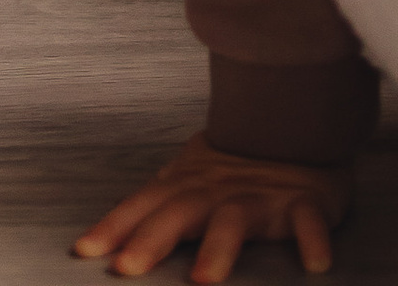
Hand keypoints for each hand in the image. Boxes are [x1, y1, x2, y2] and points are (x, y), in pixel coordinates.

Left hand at [74, 133, 350, 279]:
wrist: (294, 127)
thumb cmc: (233, 170)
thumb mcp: (189, 182)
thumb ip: (157, 208)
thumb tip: (107, 239)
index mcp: (187, 186)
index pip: (144, 205)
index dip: (114, 227)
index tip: (83, 251)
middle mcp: (217, 191)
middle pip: (179, 213)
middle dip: (151, 240)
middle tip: (126, 268)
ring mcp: (259, 196)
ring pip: (235, 221)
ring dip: (218, 249)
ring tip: (203, 281)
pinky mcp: (304, 203)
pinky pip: (309, 221)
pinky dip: (312, 240)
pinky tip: (314, 265)